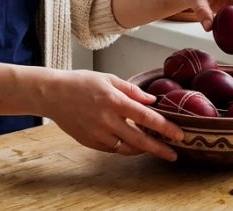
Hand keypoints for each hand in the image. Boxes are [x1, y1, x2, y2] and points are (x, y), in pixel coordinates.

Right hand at [37, 69, 184, 160]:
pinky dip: (124, 147)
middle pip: (140, 140)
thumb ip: (132, 90)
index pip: (147, 117)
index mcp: (115, 101)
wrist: (53, 94)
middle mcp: (108, 120)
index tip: (179, 135)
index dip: (165, 128)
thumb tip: (151, 101)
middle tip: (174, 155)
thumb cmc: (81, 83)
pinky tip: (130, 143)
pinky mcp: (90, 142)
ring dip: (142, 149)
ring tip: (153, 148)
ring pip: (127, 148)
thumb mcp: (108, 79)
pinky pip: (113, 149)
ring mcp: (98, 133)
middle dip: (160, 149)